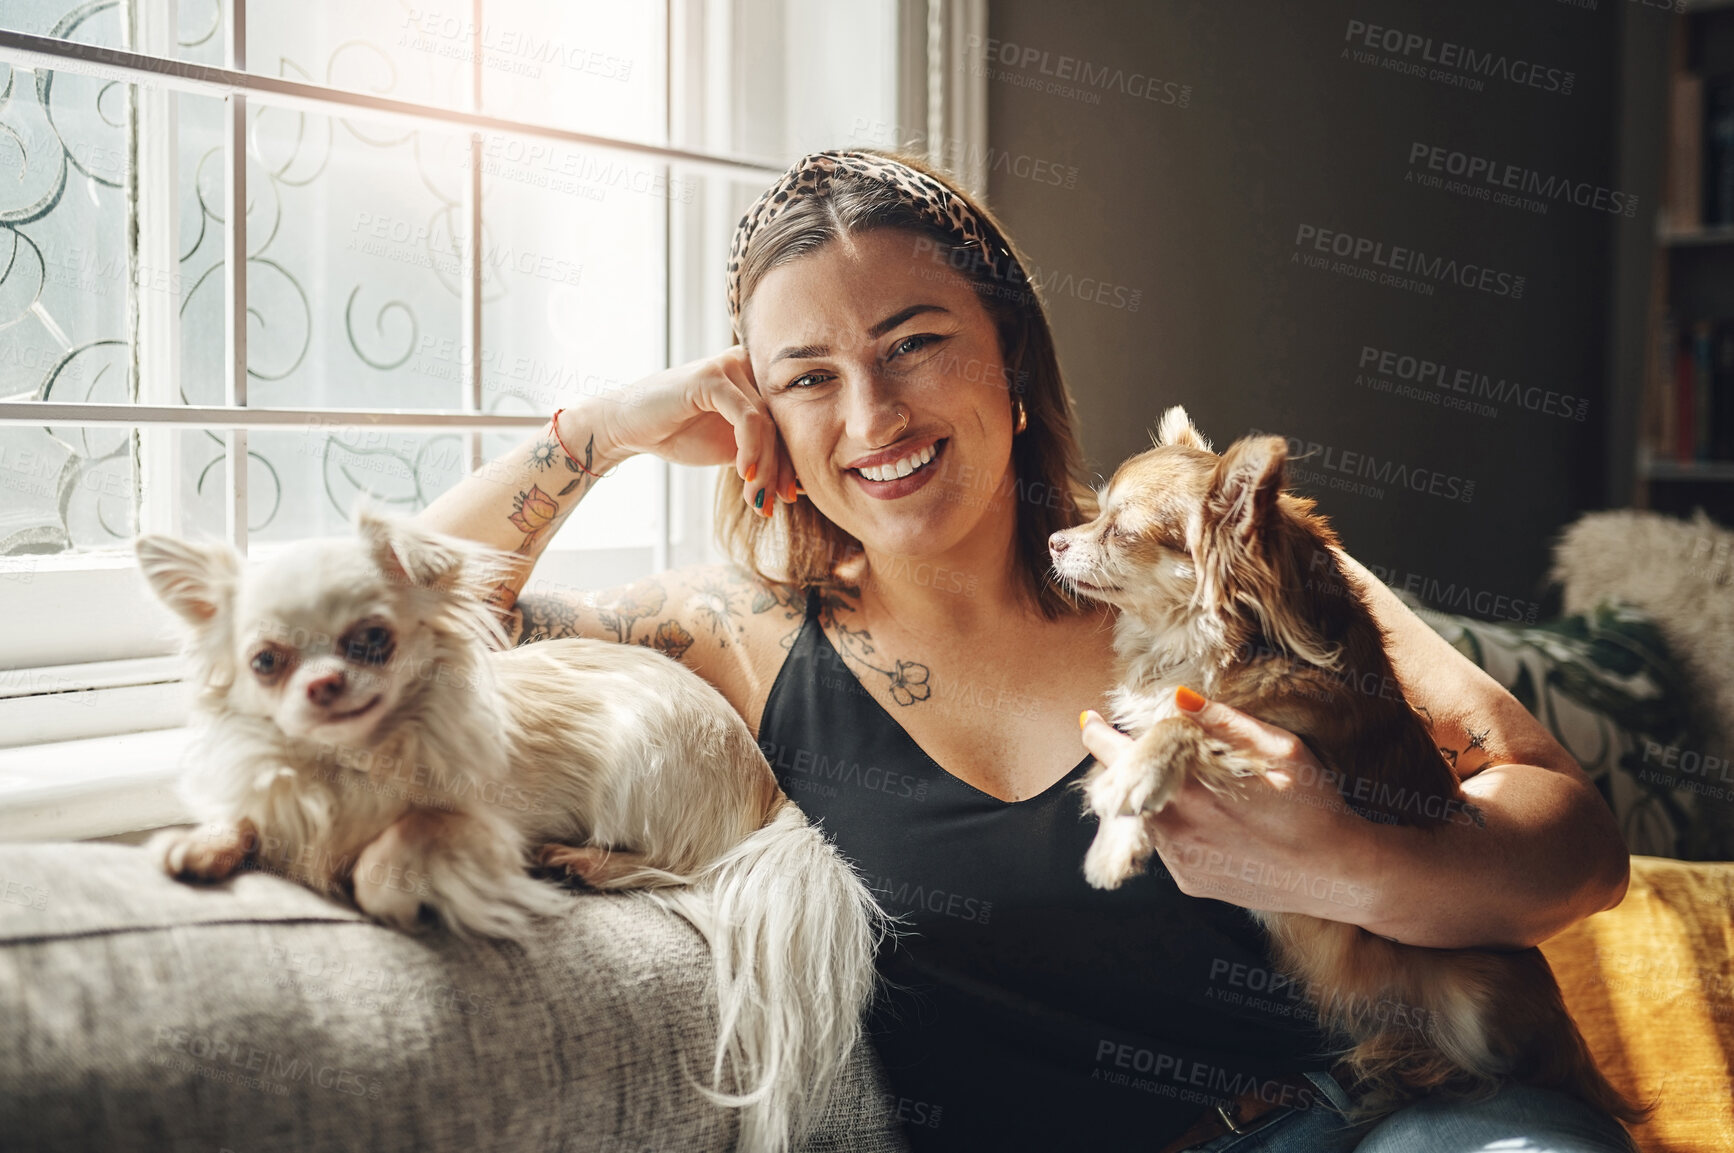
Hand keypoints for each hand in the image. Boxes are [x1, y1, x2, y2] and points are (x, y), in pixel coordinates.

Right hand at [575, 346, 793, 517]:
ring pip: (767, 424)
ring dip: (765, 467)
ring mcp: (731, 367)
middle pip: (781, 423)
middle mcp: (749, 367)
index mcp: (757, 380)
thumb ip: (764, 456)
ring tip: (755, 499)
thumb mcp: (731, 450)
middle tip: (774, 504)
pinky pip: (747, 416)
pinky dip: (751, 448)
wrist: (629, 428)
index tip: (790, 497)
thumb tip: (804, 485)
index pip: (787, 423)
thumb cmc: (678, 435)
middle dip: (780, 470)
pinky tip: (743, 473)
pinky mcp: (713, 376)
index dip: (792, 462)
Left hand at [1079, 690, 1383, 920]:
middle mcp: (1173, 827)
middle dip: (1124, 765)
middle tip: (1128, 744)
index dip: (1100, 736)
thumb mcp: (1279, 749)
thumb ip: (1224, 721)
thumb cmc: (1314, 804)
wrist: (1339, 874)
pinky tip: (1207, 820)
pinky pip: (1166, 847)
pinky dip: (1173, 827)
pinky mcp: (1190, 883)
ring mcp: (1178, 860)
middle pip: (1125, 788)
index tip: (1089, 720)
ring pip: (1144, 818)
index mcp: (1189, 787)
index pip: (1121, 755)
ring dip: (1151, 797)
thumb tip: (1178, 696)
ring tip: (1184, 784)